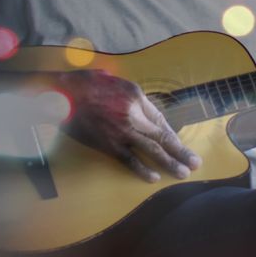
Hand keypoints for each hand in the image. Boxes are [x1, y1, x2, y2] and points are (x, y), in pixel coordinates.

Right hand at [57, 69, 200, 182]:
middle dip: (181, 151)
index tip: (179, 142)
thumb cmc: (83, 83)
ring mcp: (122, 131)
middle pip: (162, 136)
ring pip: (152, 150)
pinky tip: (153, 178)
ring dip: (170, 163)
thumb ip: (128, 93)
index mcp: (136, 95)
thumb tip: (138, 105)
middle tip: (195, 163)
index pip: (159, 118)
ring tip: (183, 172)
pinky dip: (142, 170)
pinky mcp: (108, 144)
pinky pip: (129, 160)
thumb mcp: (112, 79)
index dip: (171, 133)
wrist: (60, 95)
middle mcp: (134, 114)